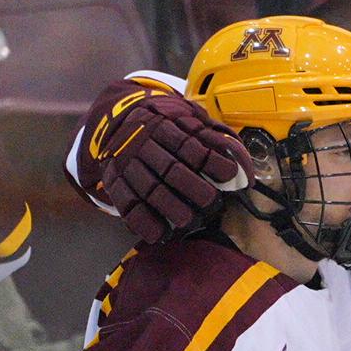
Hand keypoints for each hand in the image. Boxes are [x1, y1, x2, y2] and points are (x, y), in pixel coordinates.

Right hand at [71, 79, 251, 241]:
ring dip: (170, 208)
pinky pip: (127, 205)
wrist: (117, 123)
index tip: (229, 173)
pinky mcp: (114, 182)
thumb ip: (207, 133)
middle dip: (193, 188)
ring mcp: (126, 164)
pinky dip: (143, 222)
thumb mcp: (183, 116)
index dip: (210, 161)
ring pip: (150, 189)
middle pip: (170, 168)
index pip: (189, 145)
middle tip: (211, 202)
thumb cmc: (161, 125)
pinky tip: (159, 234)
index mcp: (162, 125)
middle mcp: (142, 143)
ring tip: (189, 221)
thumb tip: (235, 155)